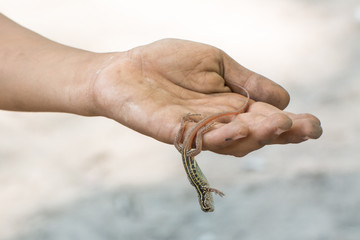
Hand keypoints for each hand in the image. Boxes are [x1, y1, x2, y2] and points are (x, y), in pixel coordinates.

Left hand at [92, 39, 321, 156]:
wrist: (126, 67)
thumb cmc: (168, 62)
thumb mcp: (216, 62)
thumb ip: (246, 80)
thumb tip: (284, 97)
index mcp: (231, 104)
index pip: (266, 118)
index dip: (291, 123)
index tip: (313, 123)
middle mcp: (219, 122)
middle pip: (256, 135)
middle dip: (283, 133)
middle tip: (305, 128)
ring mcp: (198, 130)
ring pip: (234, 142)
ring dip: (258, 135)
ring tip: (278, 125)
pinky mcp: (175, 133)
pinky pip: (203, 140)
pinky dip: (222, 136)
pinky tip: (238, 127)